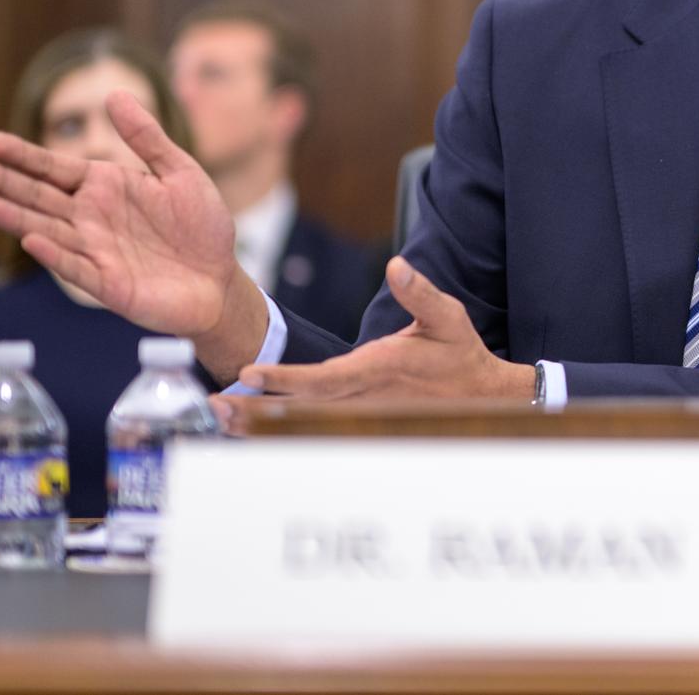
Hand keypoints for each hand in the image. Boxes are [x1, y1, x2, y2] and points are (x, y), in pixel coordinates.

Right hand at [0, 90, 266, 379]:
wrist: (220, 280)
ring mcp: (96, 251)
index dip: (25, 155)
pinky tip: (31, 238)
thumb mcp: (180, 172)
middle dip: (4, 182)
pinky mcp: (108, 284)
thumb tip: (115, 94)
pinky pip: (77, 267)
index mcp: (106, 187)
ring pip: (48, 230)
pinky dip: (55, 254)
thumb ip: (147, 136)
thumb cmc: (201, 226)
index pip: (56, 168)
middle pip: (40, 196)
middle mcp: (92, 217)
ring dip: (17, 217)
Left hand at [236, 256, 535, 402]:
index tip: (250, 373)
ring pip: (305, 423)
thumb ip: (420, 293)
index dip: (286, 378)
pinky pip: (316, 430)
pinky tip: (254, 430)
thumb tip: (397, 266)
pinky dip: (284, 430)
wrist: (481, 398)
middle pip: (303, 409)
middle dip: (260, 410)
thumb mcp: (447, 318)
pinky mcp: (360, 423)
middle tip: (217, 409)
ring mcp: (360, 416)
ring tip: (224, 420)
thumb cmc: (460, 355)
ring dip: (264, 424)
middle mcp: (363, 398)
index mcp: (378, 370)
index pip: (324, 379)